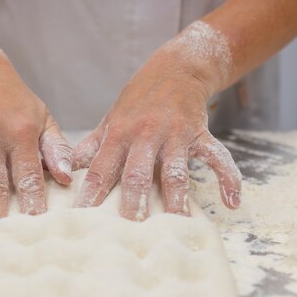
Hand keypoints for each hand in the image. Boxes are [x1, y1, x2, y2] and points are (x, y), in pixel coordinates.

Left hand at [73, 24, 241, 220]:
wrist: (175, 68)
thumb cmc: (137, 101)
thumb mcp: (109, 121)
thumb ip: (89, 148)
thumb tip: (64, 172)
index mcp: (119, 135)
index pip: (100, 169)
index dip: (90, 194)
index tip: (81, 219)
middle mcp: (145, 135)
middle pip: (137, 173)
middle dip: (134, 201)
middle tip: (130, 229)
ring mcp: (174, 134)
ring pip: (175, 170)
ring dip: (177, 197)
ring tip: (178, 224)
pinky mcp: (200, 132)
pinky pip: (217, 156)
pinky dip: (228, 177)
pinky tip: (232, 201)